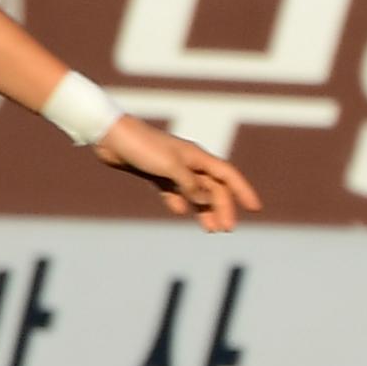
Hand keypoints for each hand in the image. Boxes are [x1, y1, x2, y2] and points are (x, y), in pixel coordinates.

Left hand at [98, 112, 258, 230]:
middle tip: (226, 229)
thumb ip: (189, 185)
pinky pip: (174, 191)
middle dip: (222, 208)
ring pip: (196, 192)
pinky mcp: (156, 173)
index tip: (256, 208)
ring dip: (205, 210)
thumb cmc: (141, 146)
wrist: (110, 136)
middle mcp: (189, 163)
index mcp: (197, 158)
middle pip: (213, 188)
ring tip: (211, 229)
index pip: (228, 176)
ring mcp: (173, 168)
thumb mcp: (169, 167)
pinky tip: (180, 212)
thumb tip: (205, 202)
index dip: (243, 191)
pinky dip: (179, 202)